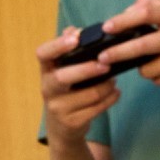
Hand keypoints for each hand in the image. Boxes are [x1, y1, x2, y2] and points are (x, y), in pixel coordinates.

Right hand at [35, 25, 116, 143]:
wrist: (61, 128)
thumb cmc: (67, 92)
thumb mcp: (63, 71)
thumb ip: (70, 50)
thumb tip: (76, 30)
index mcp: (46, 71)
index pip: (43, 54)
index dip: (57, 45)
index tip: (75, 39)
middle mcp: (48, 89)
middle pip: (63, 77)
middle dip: (87, 70)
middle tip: (106, 65)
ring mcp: (58, 108)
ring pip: (89, 94)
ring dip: (107, 86)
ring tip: (114, 81)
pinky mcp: (72, 122)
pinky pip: (97, 108)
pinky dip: (111, 99)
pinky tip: (115, 93)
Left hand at [104, 0, 159, 85]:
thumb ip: (156, 6)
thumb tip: (130, 7)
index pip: (146, 14)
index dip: (123, 21)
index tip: (107, 27)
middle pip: (141, 46)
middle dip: (117, 53)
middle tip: (101, 58)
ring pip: (147, 69)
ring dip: (143, 67)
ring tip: (153, 60)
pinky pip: (159, 79)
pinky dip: (157, 75)